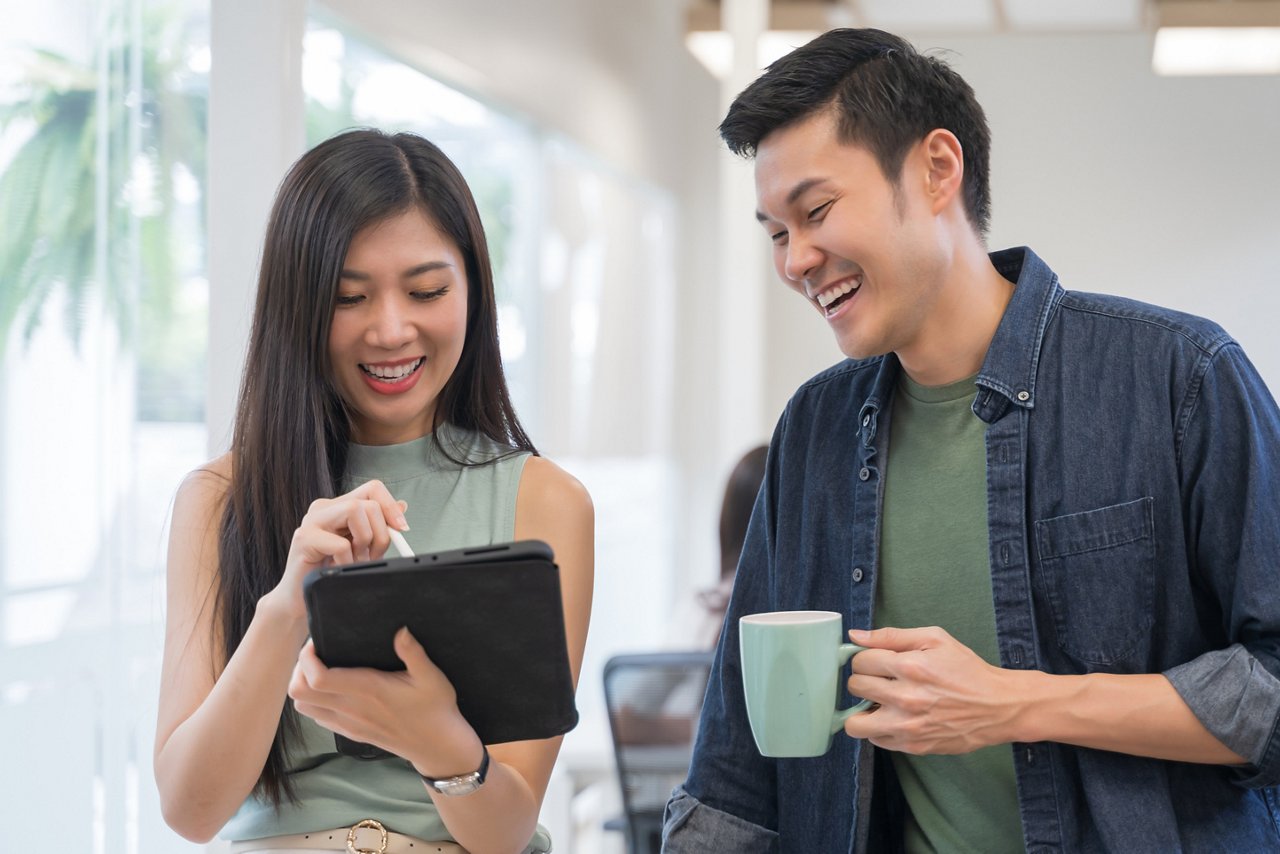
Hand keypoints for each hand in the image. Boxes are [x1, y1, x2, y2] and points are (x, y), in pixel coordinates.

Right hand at [261, 479, 408, 623]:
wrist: (298, 598)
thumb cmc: (329, 571)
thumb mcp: (360, 546)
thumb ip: (377, 526)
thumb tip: (402, 506)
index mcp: (338, 507)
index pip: (373, 489)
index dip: (391, 507)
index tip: (402, 529)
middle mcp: (323, 508)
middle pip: (369, 503)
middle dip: (380, 534)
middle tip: (371, 557)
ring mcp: (312, 521)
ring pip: (355, 511)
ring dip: (364, 543)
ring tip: (354, 561)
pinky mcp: (304, 538)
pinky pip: (341, 544)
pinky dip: (348, 561)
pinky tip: (339, 569)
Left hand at [288, 627, 483, 775]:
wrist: (436, 745)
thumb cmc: (435, 707)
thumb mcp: (431, 676)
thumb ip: (413, 652)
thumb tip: (401, 630)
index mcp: (368, 690)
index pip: (318, 679)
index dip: (308, 659)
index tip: (318, 642)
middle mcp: (352, 708)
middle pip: (300, 693)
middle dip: (299, 669)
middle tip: (316, 653)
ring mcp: (348, 723)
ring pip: (303, 707)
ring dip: (303, 686)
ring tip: (320, 669)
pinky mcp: (350, 732)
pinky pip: (316, 718)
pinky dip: (313, 701)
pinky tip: (332, 689)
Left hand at [842, 626, 1020, 754]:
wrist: (998, 706)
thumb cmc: (967, 670)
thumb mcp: (934, 639)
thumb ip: (892, 636)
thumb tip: (856, 635)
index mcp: (909, 667)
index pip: (860, 661)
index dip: (865, 659)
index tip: (875, 662)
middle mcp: (904, 698)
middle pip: (855, 687)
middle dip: (863, 680)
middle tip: (878, 680)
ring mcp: (907, 725)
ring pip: (854, 723)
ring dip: (860, 711)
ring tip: (877, 704)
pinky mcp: (913, 746)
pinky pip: (875, 740)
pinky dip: (878, 728)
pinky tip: (893, 717)